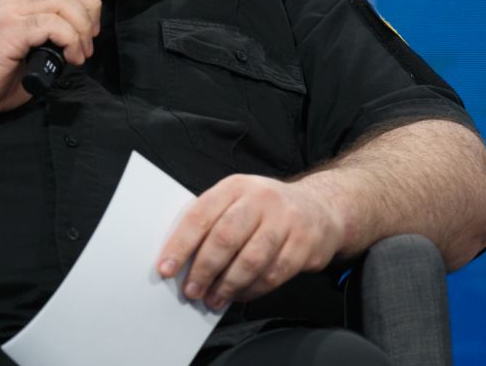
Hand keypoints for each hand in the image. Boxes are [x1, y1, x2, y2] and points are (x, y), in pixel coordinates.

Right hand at [0, 0, 114, 123]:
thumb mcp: (25, 44)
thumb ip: (48, 29)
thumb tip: (82, 33)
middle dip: (91, 3)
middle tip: (92, 34)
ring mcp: (10, 11)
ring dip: (83, 27)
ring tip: (81, 52)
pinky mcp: (10, 31)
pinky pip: (53, 24)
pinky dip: (71, 41)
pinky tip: (70, 59)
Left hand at [155, 175, 344, 309]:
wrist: (320, 208)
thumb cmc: (266, 209)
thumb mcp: (238, 201)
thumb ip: (212, 222)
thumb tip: (180, 259)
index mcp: (235, 187)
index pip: (201, 214)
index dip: (180, 244)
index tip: (166, 268)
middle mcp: (260, 199)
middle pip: (225, 238)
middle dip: (203, 269)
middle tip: (191, 291)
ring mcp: (285, 220)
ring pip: (250, 260)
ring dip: (227, 285)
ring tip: (213, 299)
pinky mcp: (303, 244)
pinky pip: (273, 274)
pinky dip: (252, 290)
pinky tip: (239, 295)